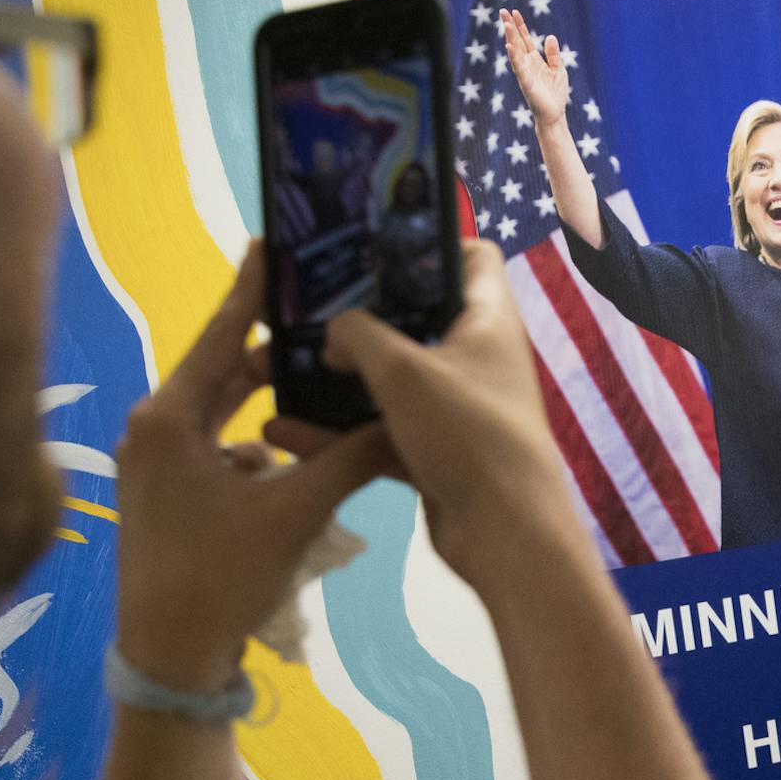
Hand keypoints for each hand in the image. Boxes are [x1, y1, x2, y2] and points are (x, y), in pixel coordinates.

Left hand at [115, 242, 395, 690]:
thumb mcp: (296, 511)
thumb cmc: (221, 575)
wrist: (167, 659)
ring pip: (224, 416)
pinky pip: (220, 452)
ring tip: (324, 385)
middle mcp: (153, 430)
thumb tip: (402, 419)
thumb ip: (350, 456)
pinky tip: (302, 458)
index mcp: (170, 419)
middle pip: (223, 372)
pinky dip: (259, 448)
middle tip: (321, 317)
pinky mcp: (165, 497)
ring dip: (271, 406)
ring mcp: (155, 467)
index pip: (220, 335)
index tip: (271, 243)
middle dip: (274, 352)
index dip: (250, 290)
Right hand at [293, 239, 583, 589]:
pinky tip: (283, 434)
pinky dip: (338, 433)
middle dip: (356, 315)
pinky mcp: (436, 451)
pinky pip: (379, 431)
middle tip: (300, 308)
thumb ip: (358, 334)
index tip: (370, 245)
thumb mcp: (404, 370)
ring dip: (336, 378)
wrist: (505, 536)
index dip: (428, 243)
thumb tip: (332, 332)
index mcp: (487, 318)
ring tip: (275, 368)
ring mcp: (455, 407)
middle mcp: (475, 356)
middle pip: (415, 318)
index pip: (472, 256)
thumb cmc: (466, 434)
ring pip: (389, 380)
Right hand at [500, 8, 569, 126]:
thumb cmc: (555, 94)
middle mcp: (527, 64)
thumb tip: (550, 36)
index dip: (520, 25)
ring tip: (506, 24)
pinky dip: (514, 57)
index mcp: (534, 60)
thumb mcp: (558, 70)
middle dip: (510, 27)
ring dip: (510, 38)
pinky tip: (510, 47)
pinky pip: (519, 68)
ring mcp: (525, 73)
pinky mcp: (526, 83)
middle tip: (503, 11)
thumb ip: (553, 54)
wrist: (554, 115)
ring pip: (516, 52)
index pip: (525, 39)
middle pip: (516, 41)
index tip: (514, 12)